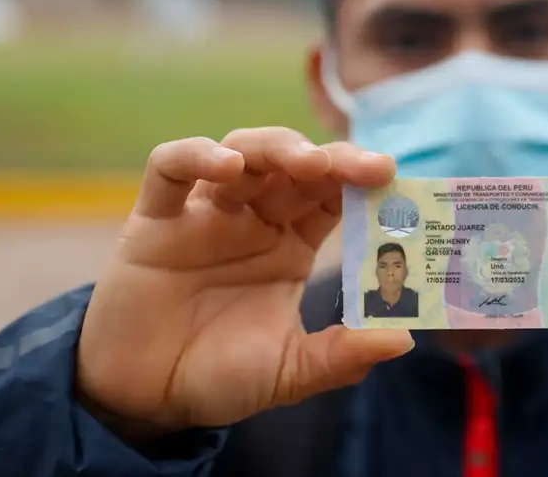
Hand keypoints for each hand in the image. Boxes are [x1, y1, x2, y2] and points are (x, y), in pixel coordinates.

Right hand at [76, 127, 413, 432]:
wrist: (144, 399)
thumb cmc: (220, 376)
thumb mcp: (290, 371)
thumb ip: (341, 356)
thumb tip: (403, 339)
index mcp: (290, 245)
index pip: (332, 195)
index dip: (360, 181)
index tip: (392, 179)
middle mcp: (252, 220)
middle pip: (294, 165)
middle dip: (331, 159)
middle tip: (365, 167)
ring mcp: (204, 215)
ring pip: (243, 152)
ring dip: (276, 148)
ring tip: (307, 162)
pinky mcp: (155, 220)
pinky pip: (170, 169)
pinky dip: (196, 157)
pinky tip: (227, 167)